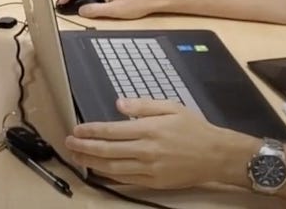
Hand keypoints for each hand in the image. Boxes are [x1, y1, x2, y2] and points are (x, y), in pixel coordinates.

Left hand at [65, 98, 241, 188]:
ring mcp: (149, 169)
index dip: (91, 131)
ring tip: (77, 157)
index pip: (111, 131)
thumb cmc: (194, 128)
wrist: (216, 155)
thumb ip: (143, 106)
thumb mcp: (171, 107)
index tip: (77, 129)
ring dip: (91, 163)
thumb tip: (118, 104)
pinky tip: (99, 170)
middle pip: (107, 151)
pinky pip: (126, 180)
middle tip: (69, 144)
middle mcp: (146, 150)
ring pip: (112, 168)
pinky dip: (109, 175)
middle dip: (84, 147)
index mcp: (149, 129)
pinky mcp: (154, 182)